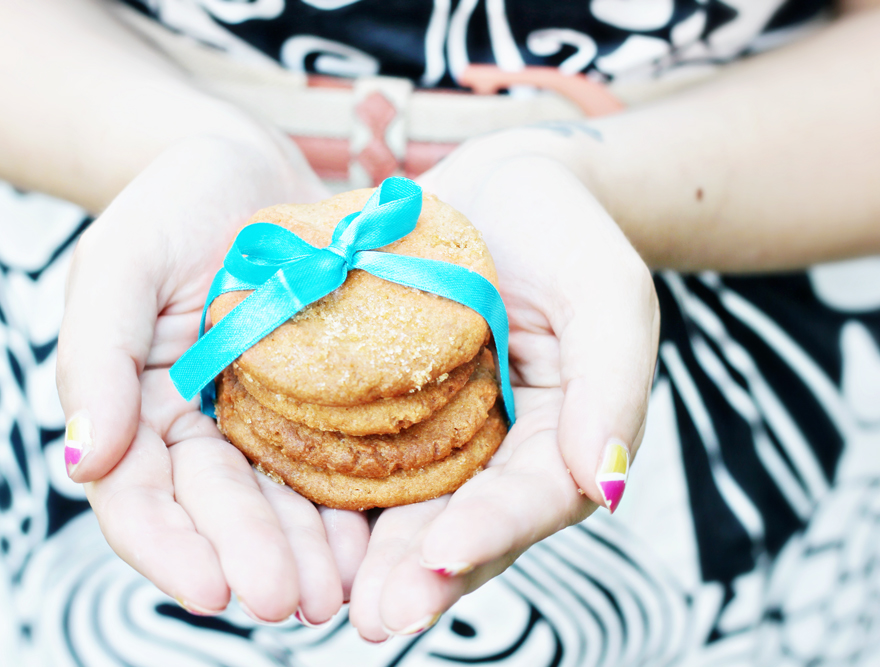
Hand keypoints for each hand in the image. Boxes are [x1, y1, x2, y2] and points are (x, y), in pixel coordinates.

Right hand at [56, 136, 369, 622]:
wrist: (249, 168)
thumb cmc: (171, 206)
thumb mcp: (119, 265)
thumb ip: (95, 356)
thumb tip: (81, 460)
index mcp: (139, 410)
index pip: (139, 500)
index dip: (170, 551)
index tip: (213, 591)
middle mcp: (200, 429)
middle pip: (220, 512)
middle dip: (255, 560)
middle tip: (297, 604)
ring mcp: (263, 418)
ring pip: (280, 501)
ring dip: (307, 551)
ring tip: (342, 589)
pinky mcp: (321, 401)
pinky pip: (333, 458)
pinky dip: (350, 501)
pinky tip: (374, 535)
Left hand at [348, 131, 659, 639]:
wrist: (495, 188)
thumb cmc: (561, 233)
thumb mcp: (604, 290)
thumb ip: (612, 381)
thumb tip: (603, 482)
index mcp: (557, 438)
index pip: (533, 496)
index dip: (495, 528)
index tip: (448, 554)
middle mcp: (493, 455)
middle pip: (462, 526)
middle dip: (423, 574)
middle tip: (380, 615)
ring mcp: (433, 439)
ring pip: (403, 511)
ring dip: (370, 560)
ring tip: (332, 600)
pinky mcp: (377, 414)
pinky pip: (352, 460)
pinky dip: (326, 496)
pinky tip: (290, 526)